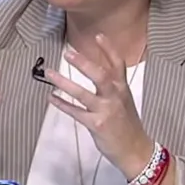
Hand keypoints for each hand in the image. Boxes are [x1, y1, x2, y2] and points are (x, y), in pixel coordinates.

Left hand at [46, 34, 152, 177]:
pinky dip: (62, 104)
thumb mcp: (124, 100)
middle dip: (83, 63)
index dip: (109, 49)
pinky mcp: (96, 124)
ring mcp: (106, 110)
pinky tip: (51, 98)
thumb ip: (113, 85)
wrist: (135, 149)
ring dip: (64, 83)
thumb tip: (96, 70)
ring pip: (82, 93)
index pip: (118, 64)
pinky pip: (75, 112)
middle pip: (99, 75)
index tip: (98, 35)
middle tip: (68, 53)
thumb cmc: (127, 124)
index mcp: (123, 88)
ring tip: (50, 73)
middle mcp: (115, 96)